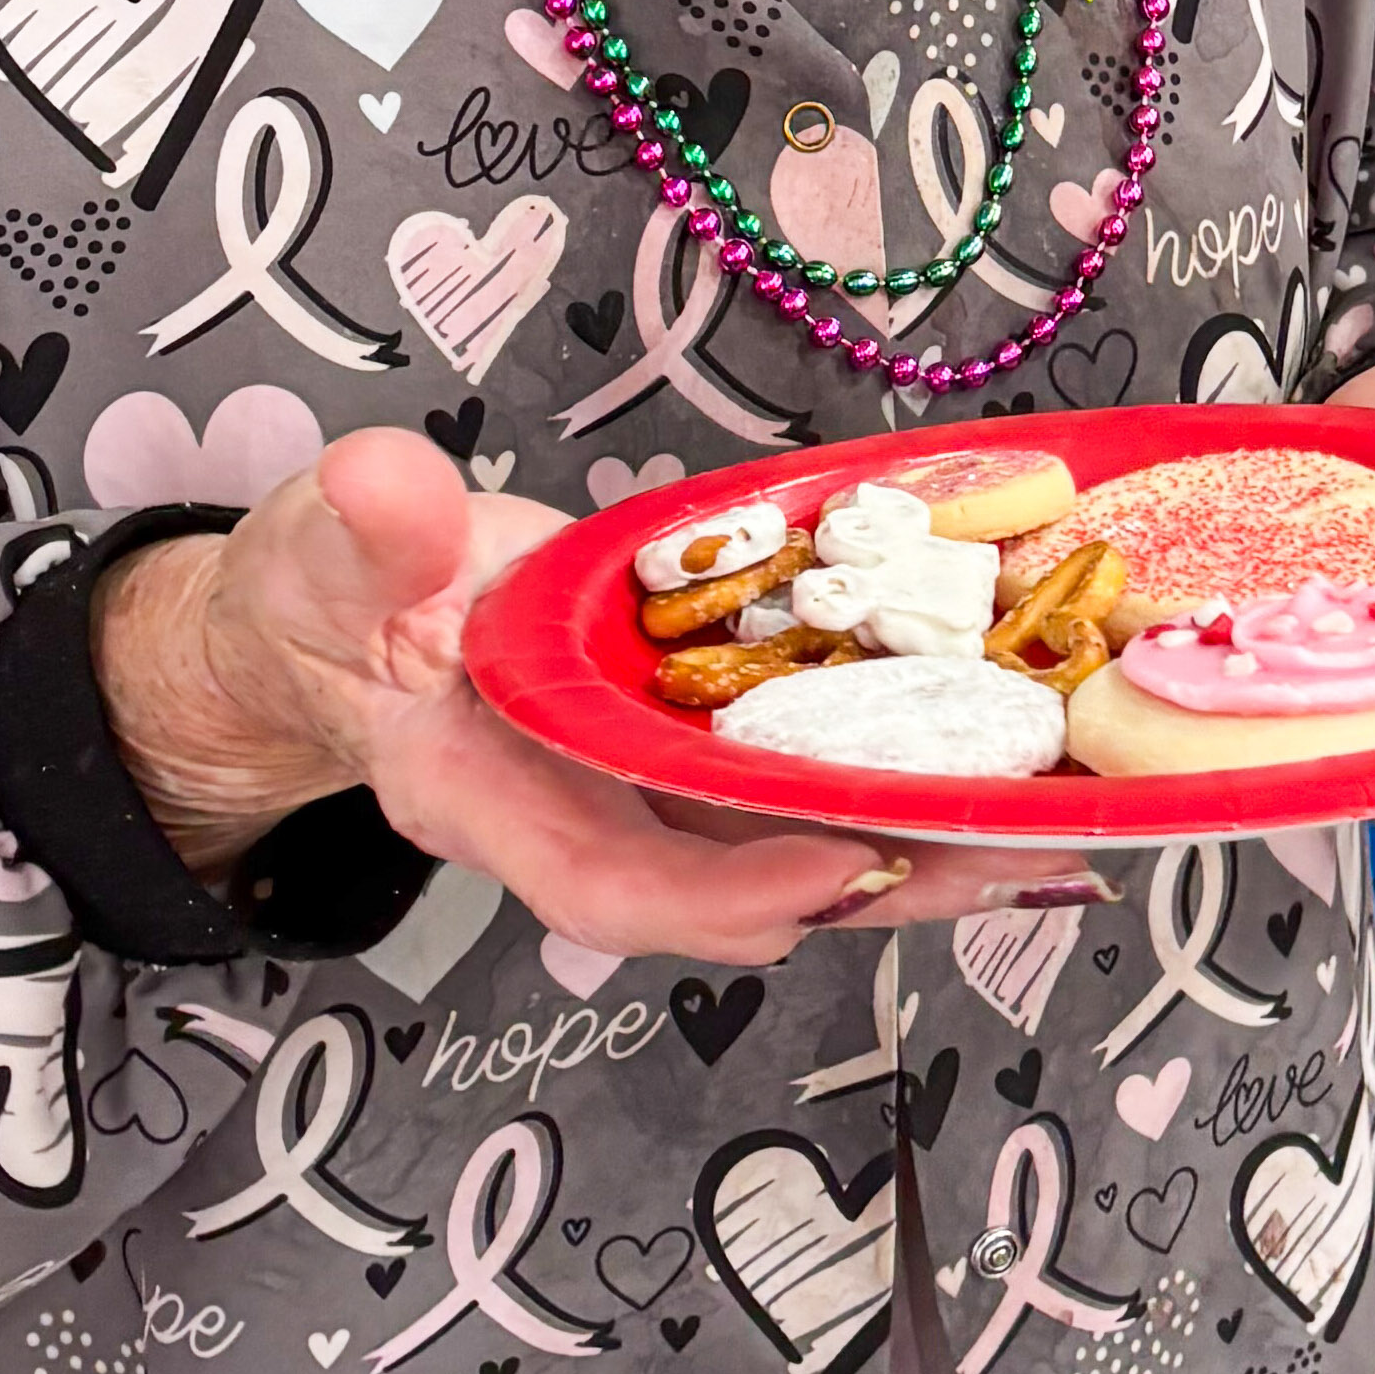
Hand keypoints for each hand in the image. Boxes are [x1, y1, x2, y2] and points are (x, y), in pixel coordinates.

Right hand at [94, 425, 1076, 965]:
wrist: (327, 616)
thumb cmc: (318, 593)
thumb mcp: (319, 549)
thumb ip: (363, 525)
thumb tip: (391, 485)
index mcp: (482, 789)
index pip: (610, 878)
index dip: (727, 888)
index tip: (841, 859)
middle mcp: (576, 810)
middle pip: (740, 887)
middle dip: (883, 881)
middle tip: (1024, 858)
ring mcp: (634, 785)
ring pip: (786, 841)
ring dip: (915, 841)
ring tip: (1056, 822)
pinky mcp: (676, 736)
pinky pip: (788, 775)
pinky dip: (885, 770)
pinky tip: (987, 752)